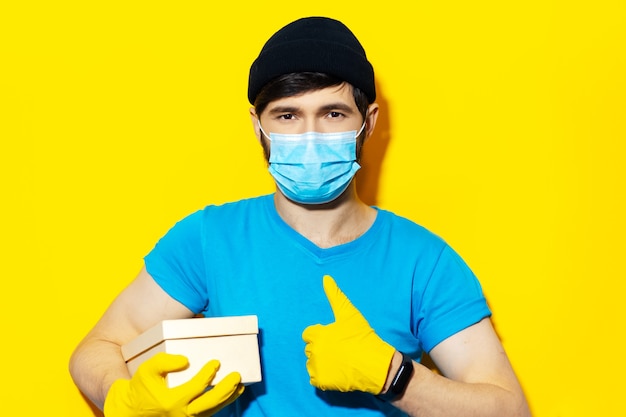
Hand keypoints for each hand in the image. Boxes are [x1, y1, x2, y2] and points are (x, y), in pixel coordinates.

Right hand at [104, 352, 243, 416]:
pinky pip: (209, 414)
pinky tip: (231, 394)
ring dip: (228, 398)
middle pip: (209, 404)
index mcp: (171, 401)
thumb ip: (164, 362)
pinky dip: (221, 404)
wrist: (134, 410)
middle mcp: (181, 414)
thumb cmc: (142, 388)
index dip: (208, 375)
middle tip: (236, 376)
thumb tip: (186, 360)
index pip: (196, 388)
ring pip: (212, 411)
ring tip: (240, 386)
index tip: (216, 362)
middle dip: (225, 390)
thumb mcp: (147, 371)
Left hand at [302, 275, 394, 393]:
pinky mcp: (321, 382)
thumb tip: (325, 278)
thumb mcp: (349, 314)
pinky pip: (314, 378)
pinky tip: (336, 372)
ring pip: (312, 363)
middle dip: (322, 347)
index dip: (321, 334)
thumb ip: (335, 296)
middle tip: (340, 350)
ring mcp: (317, 367)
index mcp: (317, 334)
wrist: (376, 365)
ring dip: (321, 362)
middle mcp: (313, 351)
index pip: (309, 334)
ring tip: (339, 361)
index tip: (334, 338)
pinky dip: (322, 376)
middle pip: (311, 348)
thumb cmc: (362, 337)